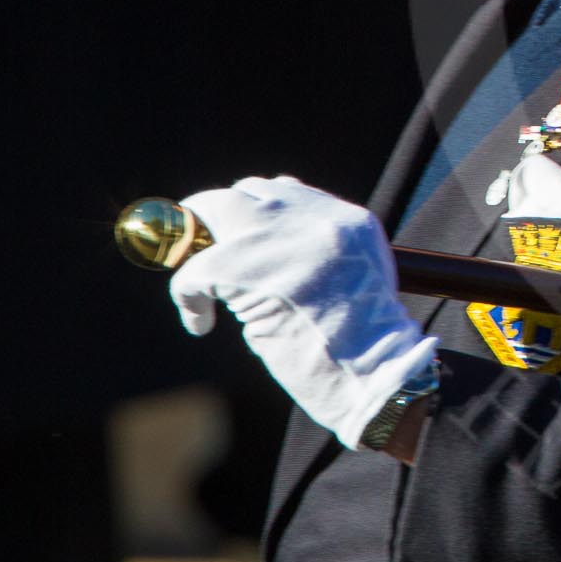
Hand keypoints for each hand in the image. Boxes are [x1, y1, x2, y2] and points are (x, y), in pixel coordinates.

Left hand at [169, 175, 438, 449]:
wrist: (372, 371)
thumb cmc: (365, 348)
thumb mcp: (355, 285)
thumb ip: (317, 260)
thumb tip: (265, 264)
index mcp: (348, 221)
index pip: (287, 192)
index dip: (257, 216)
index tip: (244, 240)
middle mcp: (314, 217)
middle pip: (250, 191)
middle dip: (223, 214)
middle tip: (206, 243)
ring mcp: (278, 237)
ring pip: (218, 208)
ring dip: (202, 238)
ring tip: (197, 272)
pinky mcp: (244, 267)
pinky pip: (195, 270)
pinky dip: (188, 296)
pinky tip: (200, 321)